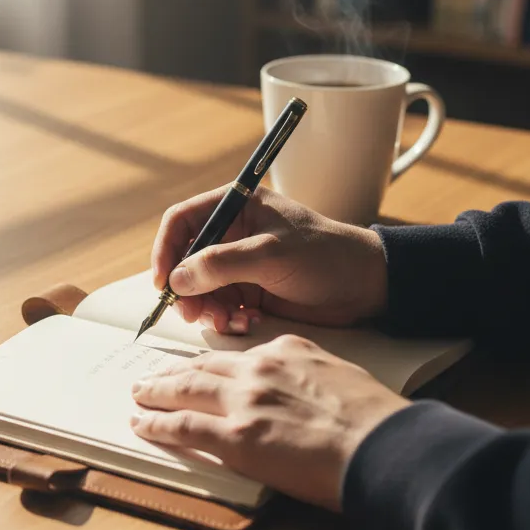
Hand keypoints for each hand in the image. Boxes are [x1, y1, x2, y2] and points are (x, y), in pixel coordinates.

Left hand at [130, 335, 407, 509]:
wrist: (384, 446)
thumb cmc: (375, 419)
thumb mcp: (338, 376)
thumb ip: (306, 376)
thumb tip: (293, 393)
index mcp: (285, 350)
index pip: (235, 353)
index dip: (210, 362)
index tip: (196, 367)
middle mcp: (258, 368)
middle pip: (202, 366)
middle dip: (173, 372)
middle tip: (151, 377)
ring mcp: (243, 402)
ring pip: (184, 390)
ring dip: (155, 392)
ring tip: (139, 395)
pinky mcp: (235, 438)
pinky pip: (182, 426)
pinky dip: (156, 425)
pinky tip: (142, 425)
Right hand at [152, 187, 387, 333]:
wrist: (366, 286)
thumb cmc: (325, 256)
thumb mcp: (271, 254)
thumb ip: (221, 264)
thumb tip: (178, 278)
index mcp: (237, 206)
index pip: (182, 221)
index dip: (165, 249)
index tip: (163, 282)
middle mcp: (234, 233)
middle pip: (186, 258)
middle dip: (186, 288)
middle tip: (192, 313)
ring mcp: (241, 263)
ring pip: (201, 287)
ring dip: (207, 307)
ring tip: (226, 321)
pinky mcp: (251, 290)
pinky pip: (221, 305)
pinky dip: (226, 317)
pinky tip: (245, 323)